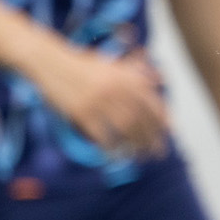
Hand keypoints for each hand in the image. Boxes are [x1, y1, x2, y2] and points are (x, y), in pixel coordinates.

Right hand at [36, 45, 171, 157]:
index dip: (162, 120)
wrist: (51, 62)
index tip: (169, 133)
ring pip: (125, 129)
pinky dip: (111, 148)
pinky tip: (115, 156)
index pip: (151, 102)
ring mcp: (99, 101)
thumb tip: (162, 79)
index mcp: (125, 76)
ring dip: (135, 146)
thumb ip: (137, 71)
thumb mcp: (113, 64)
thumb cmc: (83, 65)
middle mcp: (116, 88)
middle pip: (141, 119)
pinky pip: (102, 135)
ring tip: (140, 157)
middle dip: (152, 139)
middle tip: (157, 153)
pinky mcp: (83, 112)